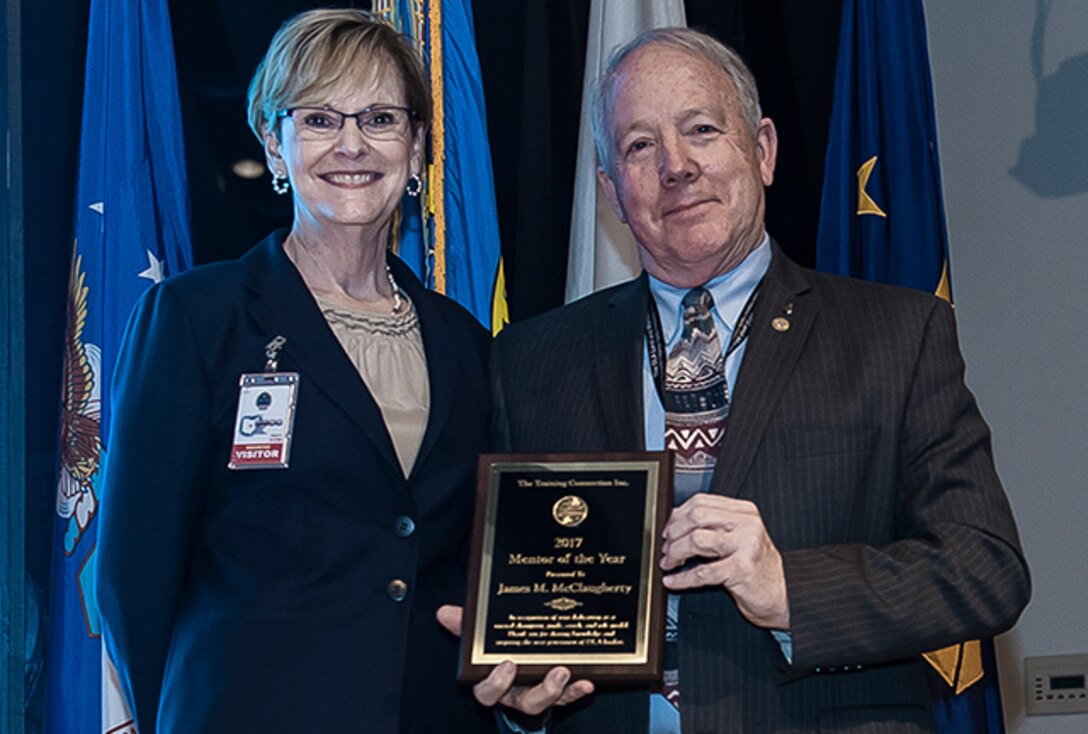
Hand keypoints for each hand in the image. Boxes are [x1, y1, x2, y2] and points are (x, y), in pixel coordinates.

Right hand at [436, 605, 594, 713]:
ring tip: (567, 671)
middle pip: (525, 702)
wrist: (519, 655)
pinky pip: (568, 696)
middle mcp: (515, 693)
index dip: (496, 684)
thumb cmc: (495, 650)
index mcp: (493, 682)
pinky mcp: (558, 693)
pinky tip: (588, 681)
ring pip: (546, 701)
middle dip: (540, 692)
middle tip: (553, 672)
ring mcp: (537, 694)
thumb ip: (464, 626)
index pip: (487, 692)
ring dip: (558, 689)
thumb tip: (444, 612)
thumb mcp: (480, 637)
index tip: (508, 665)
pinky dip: (577, 690)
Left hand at [660, 494, 789, 629]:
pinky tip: (673, 581)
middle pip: (696, 516)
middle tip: (666, 548)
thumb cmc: (756, 567)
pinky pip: (702, 572)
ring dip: (676, 553)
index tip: (668, 530)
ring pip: (696, 540)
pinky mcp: (741, 569)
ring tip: (669, 563)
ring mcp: (746, 545)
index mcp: (744, 512)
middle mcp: (747, 524)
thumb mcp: (738, 538)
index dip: (677, 516)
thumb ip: (713, 526)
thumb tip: (675, 522)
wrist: (782, 594)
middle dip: (674, 533)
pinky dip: (682, 578)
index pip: (700, 502)